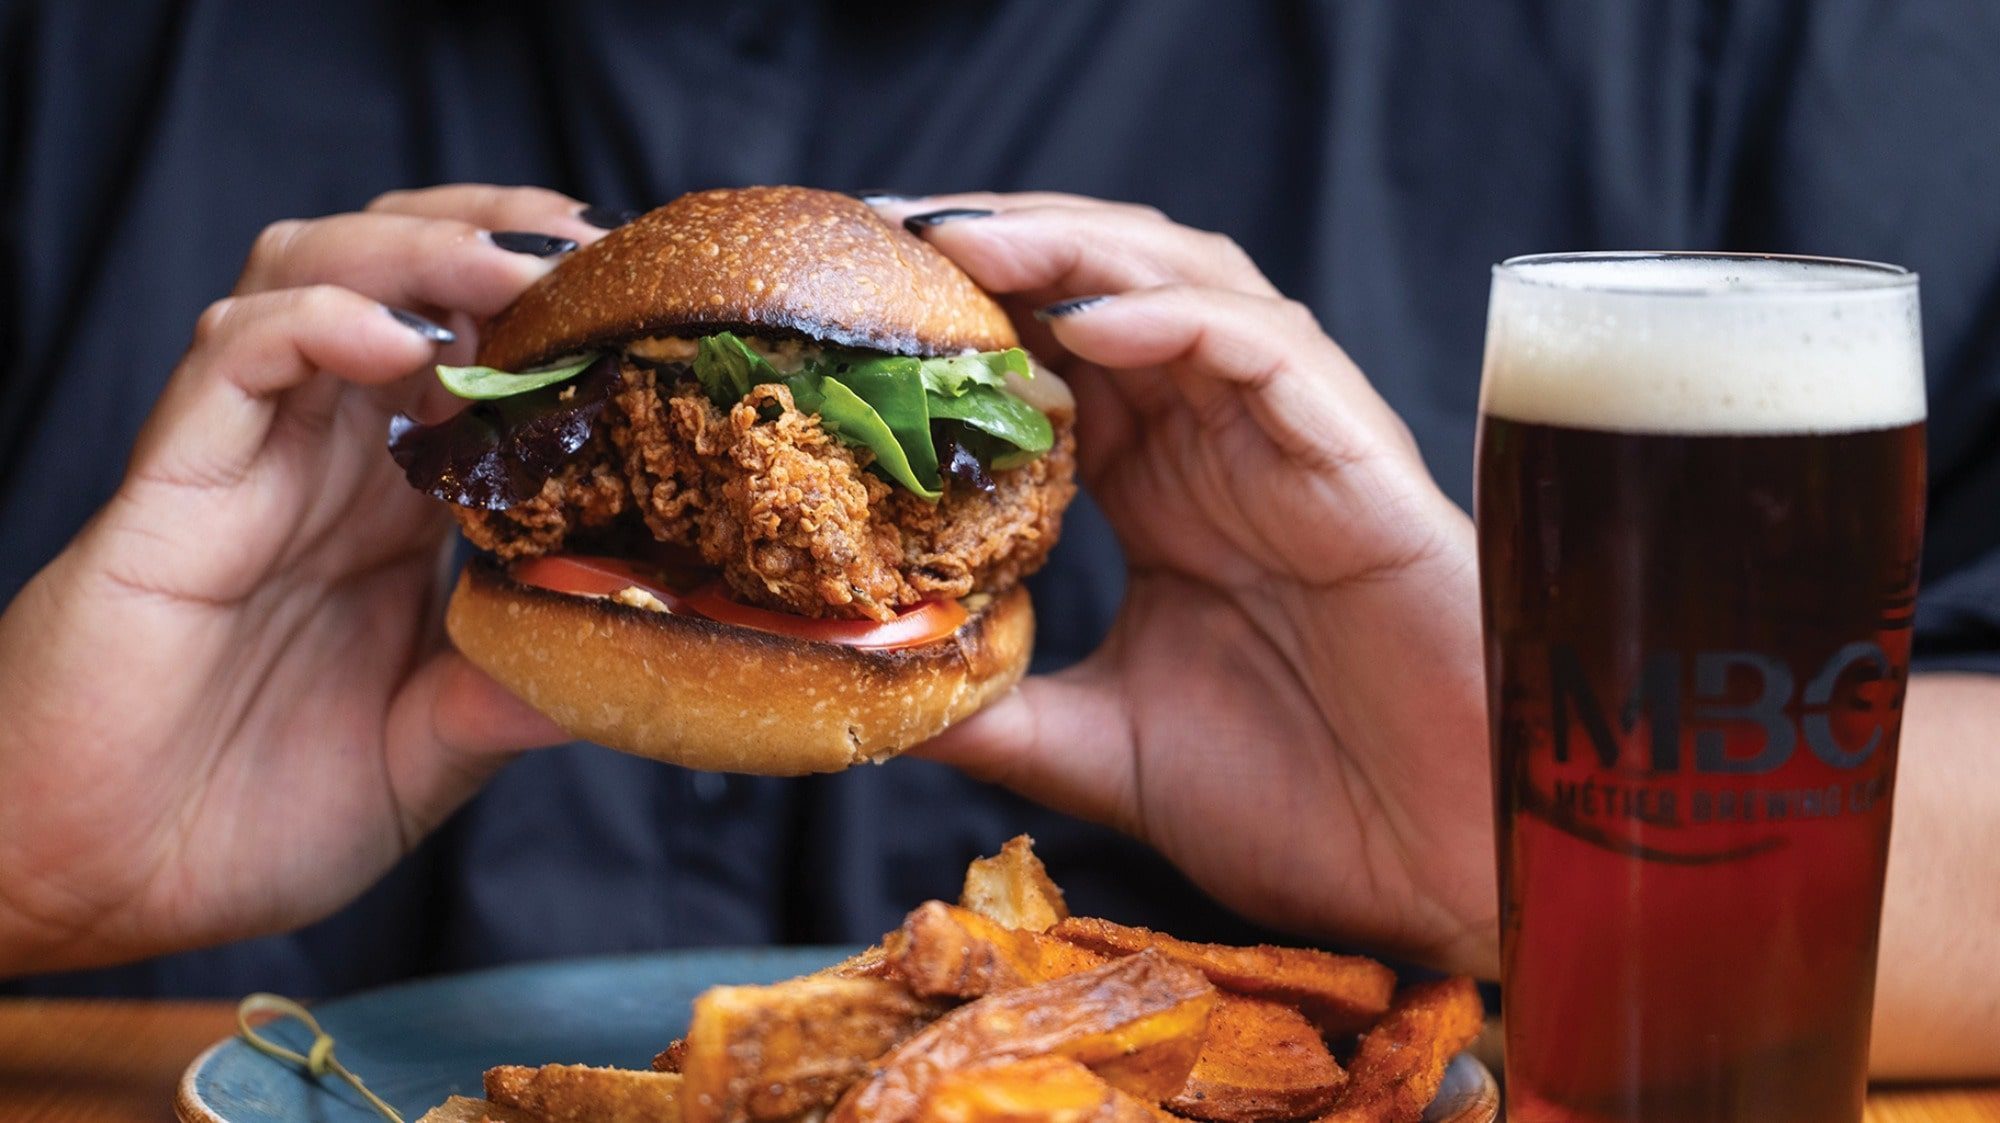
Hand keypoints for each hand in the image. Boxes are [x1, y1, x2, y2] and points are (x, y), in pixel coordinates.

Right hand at [0, 186, 602, 974]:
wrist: (89, 886)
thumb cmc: (239, 821)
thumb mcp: (416, 760)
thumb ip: (505, 701)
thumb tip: (630, 660)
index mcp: (389, 512)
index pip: (476, 359)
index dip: (555, 315)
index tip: (645, 301)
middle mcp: (323, 465)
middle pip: (401, 279)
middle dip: (497, 236)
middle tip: (596, 249)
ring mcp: (248, 463)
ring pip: (313, 276)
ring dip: (417, 249)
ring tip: (515, 269)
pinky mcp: (173, 488)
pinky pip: (235, 358)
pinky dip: (315, 321)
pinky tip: (400, 340)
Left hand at [883, 195, 1495, 972]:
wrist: (1439, 871)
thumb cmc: (1302, 804)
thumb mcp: (1107, 748)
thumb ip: (1004, 711)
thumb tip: (880, 686)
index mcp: (1166, 495)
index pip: (1056, 364)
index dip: (967, 321)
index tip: (860, 302)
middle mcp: (1222, 450)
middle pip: (1109, 294)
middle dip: (1006, 251)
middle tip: (895, 233)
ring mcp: (1291, 446)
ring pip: (1188, 289)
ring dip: (1081, 254)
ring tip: (973, 243)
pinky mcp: (1356, 466)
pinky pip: (1268, 354)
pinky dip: (1181, 321)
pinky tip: (1096, 324)